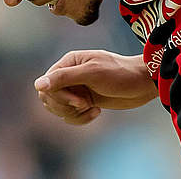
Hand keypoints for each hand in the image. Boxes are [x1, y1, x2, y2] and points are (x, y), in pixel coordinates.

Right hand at [34, 50, 157, 124]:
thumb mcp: (92, 73)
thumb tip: (37, 84)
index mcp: (69, 62)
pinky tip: (96, 113)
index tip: (79, 101)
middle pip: (49, 98)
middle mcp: (70, 75)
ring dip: (73, 114)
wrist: (143, 84)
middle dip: (65, 106)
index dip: (59, 96)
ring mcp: (77, 88)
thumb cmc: (120, 74)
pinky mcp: (85, 101)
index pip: (47, 84)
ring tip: (91, 109)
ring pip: (58, 109)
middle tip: (85, 105)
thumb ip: (64, 78)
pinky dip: (80, 119)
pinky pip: (70, 115)